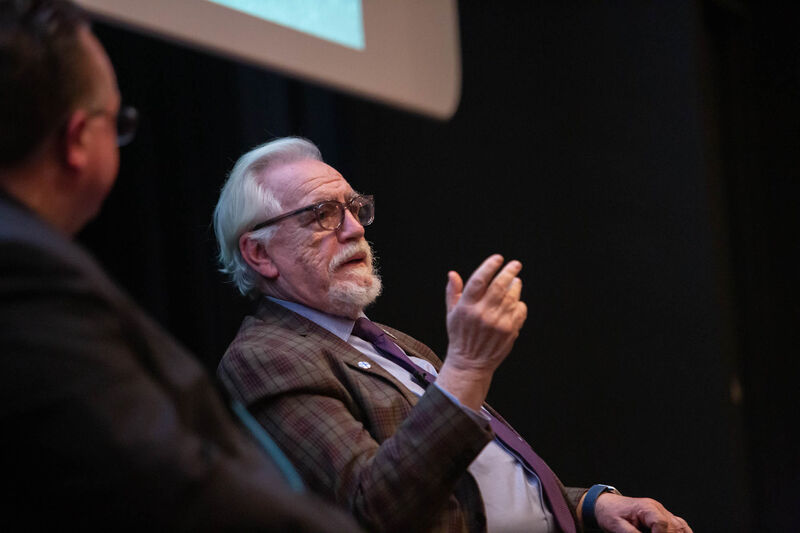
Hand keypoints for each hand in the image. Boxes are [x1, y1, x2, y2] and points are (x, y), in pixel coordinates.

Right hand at [436, 254, 526, 408]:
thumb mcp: (451, 314)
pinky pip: (519, 311)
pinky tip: (515, 302)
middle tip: (515, 264)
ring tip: (516, 281)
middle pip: (499, 285)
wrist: (470, 363)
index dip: (489, 266)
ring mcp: (497, 323)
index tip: (498, 258)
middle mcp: (482, 314)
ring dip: (516, 286)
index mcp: (466, 307)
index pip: (479, 280)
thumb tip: (452, 274)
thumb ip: (453, 292)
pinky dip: (519, 304)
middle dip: (509, 271)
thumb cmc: (460, 336)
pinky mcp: (509, 331)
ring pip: (512, 297)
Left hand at [594, 493, 692, 532]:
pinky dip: (682, 532)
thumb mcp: (617, 526)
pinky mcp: (663, 517)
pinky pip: (679, 526)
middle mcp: (657, 508)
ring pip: (680, 526)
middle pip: (674, 526)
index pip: (661, 523)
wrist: (606, 505)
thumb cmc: (610, 513)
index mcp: (646, 507)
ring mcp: (662, 512)